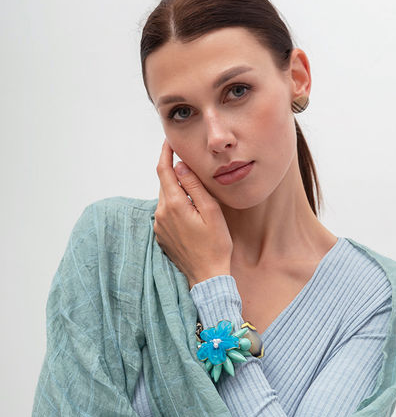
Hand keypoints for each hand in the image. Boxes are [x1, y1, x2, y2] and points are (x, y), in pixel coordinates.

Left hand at [154, 139, 232, 288]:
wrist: (207, 276)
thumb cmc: (216, 245)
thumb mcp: (211, 211)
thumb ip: (195, 186)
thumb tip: (180, 165)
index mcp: (174, 205)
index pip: (164, 170)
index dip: (166, 153)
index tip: (170, 141)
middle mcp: (161, 213)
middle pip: (164, 183)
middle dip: (173, 171)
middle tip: (187, 162)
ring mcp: (159, 226)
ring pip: (165, 198)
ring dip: (176, 190)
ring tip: (194, 191)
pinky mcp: (161, 235)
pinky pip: (165, 213)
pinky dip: (175, 205)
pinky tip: (190, 212)